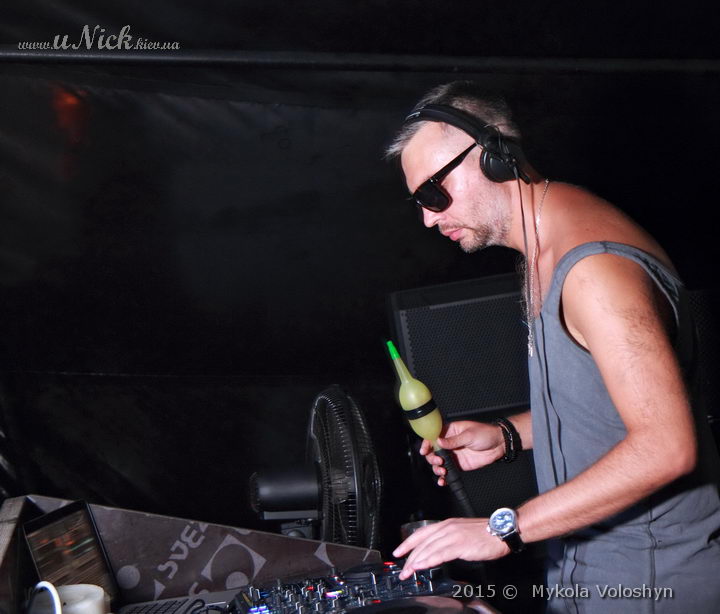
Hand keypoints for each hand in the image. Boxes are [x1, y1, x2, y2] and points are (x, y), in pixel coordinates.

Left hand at [392, 518, 509, 578]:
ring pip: (429, 548)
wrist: (501, 530)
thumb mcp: (461, 532)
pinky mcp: (460, 544)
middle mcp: (447, 528)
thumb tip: (437, 550)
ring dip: (416, 561)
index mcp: (446, 524)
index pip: (421, 533)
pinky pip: (440, 553)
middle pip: (422, 543)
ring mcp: (453, 535)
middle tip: (402, 569)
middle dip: (409, 557)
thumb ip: (448, 539)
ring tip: (408, 571)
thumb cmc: (485, 533)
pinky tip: (421, 566)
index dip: (407, 543)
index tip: (398, 552)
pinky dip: (428, 560)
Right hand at [420, 421, 504, 485]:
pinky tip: (443, 481)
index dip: (427, 443)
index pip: (433, 436)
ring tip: (443, 471)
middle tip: (440, 461)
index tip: (425, 450)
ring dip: (437, 468)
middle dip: (432, 458)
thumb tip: (439, 442)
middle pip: (433, 452)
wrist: (498, 445)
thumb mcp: (469, 435)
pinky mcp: (458, 465)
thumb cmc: (485, 433)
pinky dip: (444, 478)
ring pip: (438, 463)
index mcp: (450, 431)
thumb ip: (453, 440)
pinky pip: (448, 472)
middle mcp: (449, 444)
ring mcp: (453, 455)